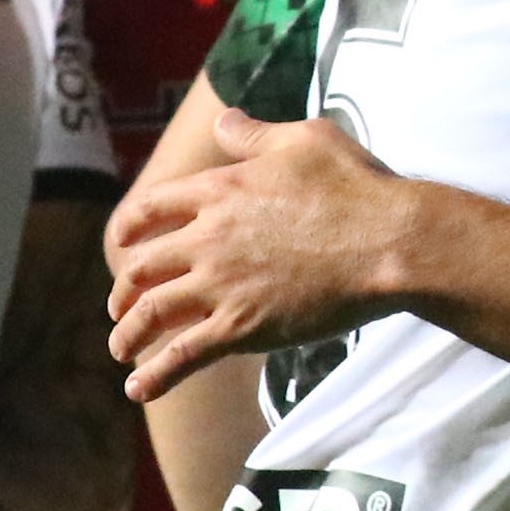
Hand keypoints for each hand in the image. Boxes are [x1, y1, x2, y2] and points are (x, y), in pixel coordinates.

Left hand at [106, 109, 410, 398]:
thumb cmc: (356, 186)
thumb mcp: (304, 139)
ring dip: (128, 334)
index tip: (120, 245)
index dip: (128, 229)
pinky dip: (155, 375)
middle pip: (141, 267)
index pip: (151, 208)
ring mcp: (221, 285)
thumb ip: (255, 134)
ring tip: (120, 350)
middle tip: (121, 307)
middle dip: (123, 291)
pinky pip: (183, 356)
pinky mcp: (242, 327)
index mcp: (218, 191)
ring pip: (151, 313)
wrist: (389, 242)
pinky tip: (138, 390)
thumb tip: (224, 121)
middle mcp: (207, 238)